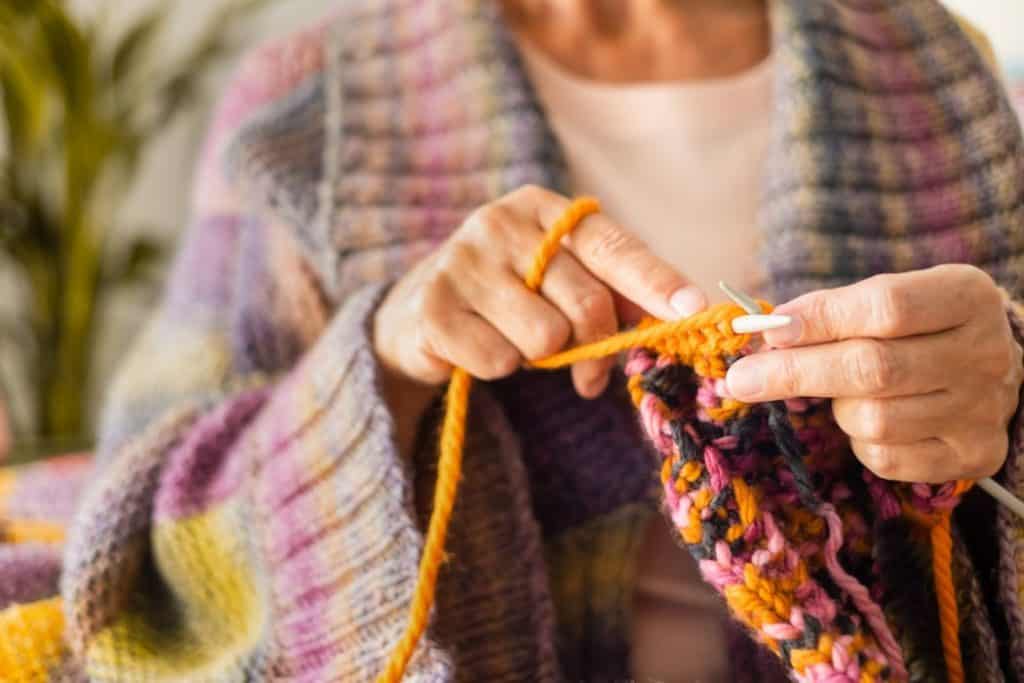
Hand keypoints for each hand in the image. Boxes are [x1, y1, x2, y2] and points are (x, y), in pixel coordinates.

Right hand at [373, 185, 705, 397]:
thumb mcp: (560, 280)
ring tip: (514, 339)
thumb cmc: (509, 295)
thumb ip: (613, 292)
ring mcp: (462, 261)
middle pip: (586, 303)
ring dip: (538, 357)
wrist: (417, 311)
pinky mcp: (433, 306)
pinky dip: (498, 367)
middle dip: (593, 347)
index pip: (612, 247)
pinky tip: (478, 347)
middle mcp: (501, 223)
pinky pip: (499, 361)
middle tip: (584, 372)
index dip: (654, 281)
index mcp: (544, 210)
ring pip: (545, 338)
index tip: (691, 309)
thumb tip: (679, 315)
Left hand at [725, 265, 1023, 482]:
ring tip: (840, 394)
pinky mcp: (974, 455)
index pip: (885, 307)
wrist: (985, 370)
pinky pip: (886, 458)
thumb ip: (830, 310)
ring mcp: (982, 410)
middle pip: (873, 369)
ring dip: (836, 409)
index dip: (819, 319)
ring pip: (874, 420)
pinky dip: (858, 443)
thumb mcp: (885, 299)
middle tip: (742, 379)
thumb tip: (766, 332)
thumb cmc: (915, 328)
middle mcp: (984, 353)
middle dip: (795, 373)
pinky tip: (865, 421)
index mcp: (966, 297)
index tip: (769, 331)